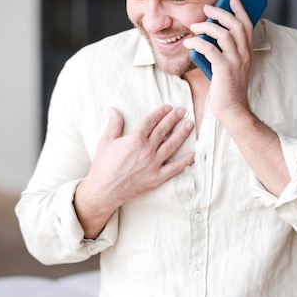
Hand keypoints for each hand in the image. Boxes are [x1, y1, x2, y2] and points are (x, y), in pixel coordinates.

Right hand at [74, 105, 194, 237]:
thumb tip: (113, 109)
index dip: (160, 113)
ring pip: (172, 145)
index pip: (151, 122)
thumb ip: (114, 124)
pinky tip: (193, 154)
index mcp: (135, 139)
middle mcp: (147, 150)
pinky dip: (185, 161)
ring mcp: (154, 164)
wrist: (104, 189)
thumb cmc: (103, 165)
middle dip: (173, 119)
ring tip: (189, 124)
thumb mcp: (106, 141)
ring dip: (182, 134)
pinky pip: (175, 168)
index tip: (168, 107)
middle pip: (163, 130)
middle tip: (182, 110)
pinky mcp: (157, 177)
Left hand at [183, 0, 253, 122]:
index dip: (240, 8)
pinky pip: (209, 49)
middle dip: (220, 12)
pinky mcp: (224, 69)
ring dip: (206, 26)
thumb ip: (227, 50)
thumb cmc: (229, 87)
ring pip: (223, 33)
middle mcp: (244, 53)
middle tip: (206, 7)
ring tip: (194, 26)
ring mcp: (235, 61)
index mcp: (248, 51)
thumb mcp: (232, 65)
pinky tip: (189, 43)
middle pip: (235, 24)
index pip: (247, 24)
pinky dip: (197, 42)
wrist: (233, 109)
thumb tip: (211, 35)